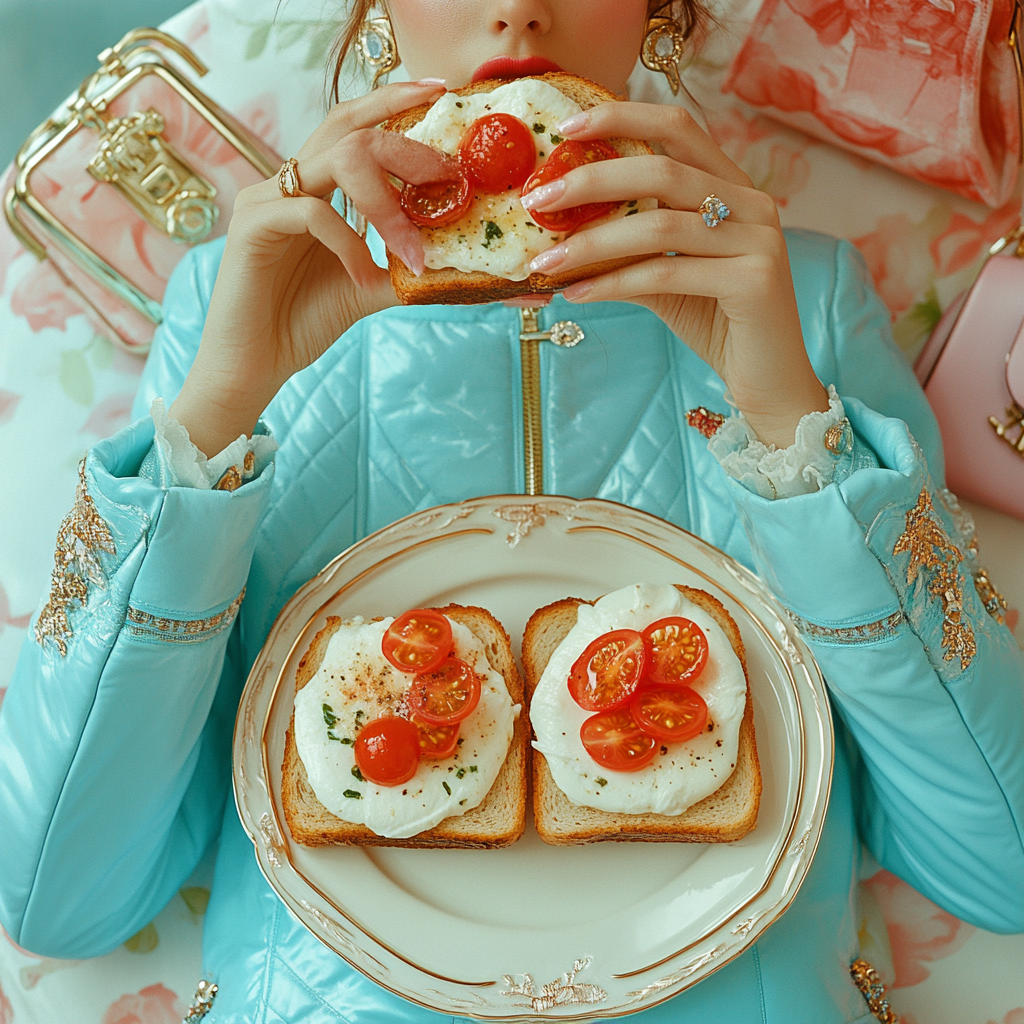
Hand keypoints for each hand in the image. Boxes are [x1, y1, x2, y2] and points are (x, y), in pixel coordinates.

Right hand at [171, 80, 449, 455]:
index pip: (355, 126)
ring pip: (335, 160)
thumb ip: (404, 266)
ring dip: (387, 202)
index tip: (440, 94)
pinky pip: (313, 213)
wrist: (254, 364)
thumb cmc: (303, 321)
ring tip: (413, 244)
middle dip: (406, 147)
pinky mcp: (253, 225)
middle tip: (448, 175)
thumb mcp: (368, 287)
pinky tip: (365, 277)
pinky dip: (350, 243)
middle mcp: (290, 181)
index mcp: (314, 186)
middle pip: (349, 127)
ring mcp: (268, 198)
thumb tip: (462, 261)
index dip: (395, 104)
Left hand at [522, 102, 828, 447]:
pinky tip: (574, 294)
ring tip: (543, 263)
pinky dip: (613, 284)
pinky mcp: (755, 282)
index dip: (622, 116)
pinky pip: (665, 274)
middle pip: (661, 169)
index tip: (566, 128)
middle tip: (537, 200)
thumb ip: (628, 251)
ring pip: (658, 226)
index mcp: (734, 187)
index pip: (678, 127)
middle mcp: (753, 203)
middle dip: (591, 180)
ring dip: (590, 243)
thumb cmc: (717, 324)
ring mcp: (759, 240)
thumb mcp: (667, 279)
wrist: (771, 382)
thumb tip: (558, 239)